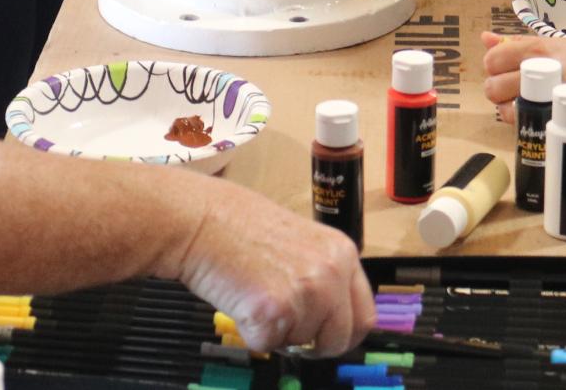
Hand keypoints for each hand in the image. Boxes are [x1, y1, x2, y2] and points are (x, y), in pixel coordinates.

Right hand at [170, 178, 373, 355]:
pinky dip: (250, 333)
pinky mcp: (275, 313)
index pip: (364, 315)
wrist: (202, 220)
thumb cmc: (239, 225)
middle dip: (312, 344)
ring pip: (301, 344)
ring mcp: (307, 294)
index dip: (342, 332)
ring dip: (277, 332)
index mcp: (343, 253)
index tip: (324, 336)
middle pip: (339, 339)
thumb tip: (329, 316)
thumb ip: (322, 274)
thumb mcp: (301, 242)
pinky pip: (268, 344)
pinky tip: (241, 301)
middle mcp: (332, 274)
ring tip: (255, 296)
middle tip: (284, 326)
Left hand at [480, 31, 565, 139]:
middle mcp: (542, 74)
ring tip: (527, 105)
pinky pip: (526, 129)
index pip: (493, 59)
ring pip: (505, 111)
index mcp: (540, 50)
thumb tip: (485, 39)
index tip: (506, 70)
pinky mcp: (558, 125)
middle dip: (498, 90)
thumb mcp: (558, 45)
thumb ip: (519, 43)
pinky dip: (526, 126)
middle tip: (514, 91)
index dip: (495, 66)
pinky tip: (538, 118)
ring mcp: (549, 102)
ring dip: (510, 110)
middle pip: (493, 87)